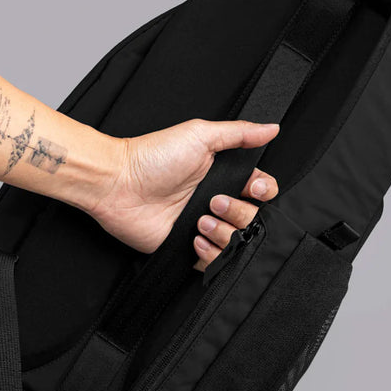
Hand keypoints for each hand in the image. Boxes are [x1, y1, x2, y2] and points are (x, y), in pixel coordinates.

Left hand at [87, 118, 279, 254]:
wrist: (119, 184)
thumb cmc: (153, 156)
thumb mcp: (200, 135)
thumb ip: (239, 133)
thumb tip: (271, 128)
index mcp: (223, 175)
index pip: (261, 189)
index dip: (263, 192)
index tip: (253, 188)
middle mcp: (216, 201)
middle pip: (253, 217)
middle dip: (239, 212)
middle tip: (214, 202)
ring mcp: (203, 226)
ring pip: (238, 242)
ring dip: (224, 233)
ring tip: (200, 221)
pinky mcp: (188, 249)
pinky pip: (216, 262)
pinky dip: (212, 253)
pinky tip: (194, 237)